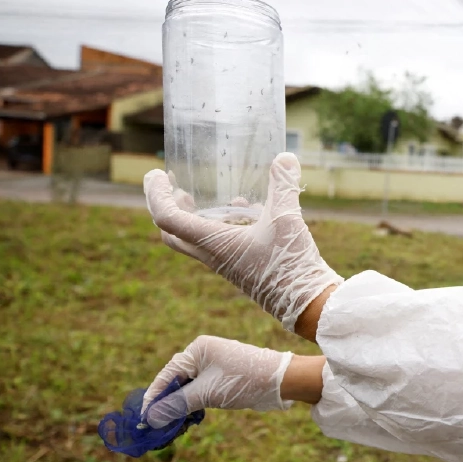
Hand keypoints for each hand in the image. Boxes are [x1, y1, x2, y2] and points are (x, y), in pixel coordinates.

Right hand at [142, 336, 292, 428]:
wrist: (281, 381)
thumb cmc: (244, 381)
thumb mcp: (206, 393)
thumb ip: (177, 404)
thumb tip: (151, 417)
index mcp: (198, 349)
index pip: (168, 374)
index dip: (154, 396)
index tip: (143, 417)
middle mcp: (204, 355)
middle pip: (176, 381)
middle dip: (166, 403)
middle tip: (156, 426)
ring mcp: (214, 366)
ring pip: (188, 389)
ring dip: (180, 407)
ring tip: (171, 427)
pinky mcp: (222, 379)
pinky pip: (200, 392)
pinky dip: (193, 406)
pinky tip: (188, 420)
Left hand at [144, 152, 342, 332]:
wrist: (307, 304)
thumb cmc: (290, 264)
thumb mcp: (287, 218)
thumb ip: (283, 185)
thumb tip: (285, 156)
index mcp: (213, 243)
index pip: (167, 218)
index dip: (155, 194)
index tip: (157, 174)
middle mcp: (213, 256)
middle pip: (173, 234)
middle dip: (168, 208)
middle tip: (177, 188)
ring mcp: (226, 264)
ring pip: (196, 240)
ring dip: (198, 217)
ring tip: (219, 196)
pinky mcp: (241, 269)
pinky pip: (220, 245)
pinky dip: (225, 226)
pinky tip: (250, 212)